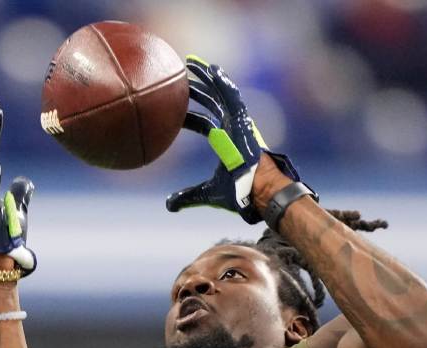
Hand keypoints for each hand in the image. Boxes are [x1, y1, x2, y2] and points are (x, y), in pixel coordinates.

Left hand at [167, 57, 303, 223]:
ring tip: (192, 63)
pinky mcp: (243, 121)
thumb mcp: (207, 193)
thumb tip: (168, 205)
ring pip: (220, 94)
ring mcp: (238, 123)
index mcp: (225, 141)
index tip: (177, 112)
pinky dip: (223, 83)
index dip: (190, 117)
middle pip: (211, 103)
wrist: (258, 190)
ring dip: (207, 78)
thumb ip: (187, 196)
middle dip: (198, 89)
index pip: (204, 123)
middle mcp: (232, 128)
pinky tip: (212, 69)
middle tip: (183, 77)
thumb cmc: (240, 192)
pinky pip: (232, 96)